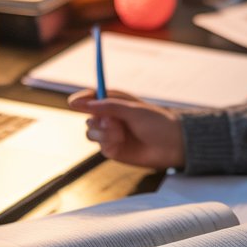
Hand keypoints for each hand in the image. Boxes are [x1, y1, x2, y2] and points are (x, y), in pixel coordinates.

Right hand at [67, 90, 185, 168]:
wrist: (173, 146)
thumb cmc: (157, 123)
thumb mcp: (133, 110)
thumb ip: (108, 106)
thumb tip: (82, 103)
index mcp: (116, 101)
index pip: (92, 97)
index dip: (81, 99)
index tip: (74, 103)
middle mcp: (111, 117)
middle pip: (87, 117)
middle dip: (96, 120)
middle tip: (112, 123)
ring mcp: (111, 134)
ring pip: (90, 133)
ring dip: (101, 133)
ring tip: (119, 134)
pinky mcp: (113, 149)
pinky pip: (100, 146)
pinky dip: (108, 144)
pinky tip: (122, 143)